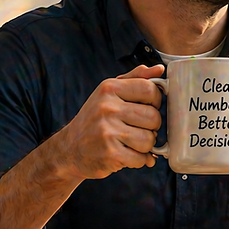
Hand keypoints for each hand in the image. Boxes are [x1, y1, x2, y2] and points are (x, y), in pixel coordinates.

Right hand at [52, 64, 164, 179]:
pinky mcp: (110, 153)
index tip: (148, 107)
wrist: (69, 149)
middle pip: (153, 117)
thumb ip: (135, 79)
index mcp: (109, 88)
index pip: (150, 90)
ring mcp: (108, 131)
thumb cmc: (94, 119)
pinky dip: (139, 160)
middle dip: (152, 126)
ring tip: (131, 142)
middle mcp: (107, 107)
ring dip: (145, 145)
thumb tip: (159, 69)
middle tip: (139, 128)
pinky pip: (141, 158)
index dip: (156, 101)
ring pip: (149, 139)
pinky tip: (127, 154)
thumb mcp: (109, 93)